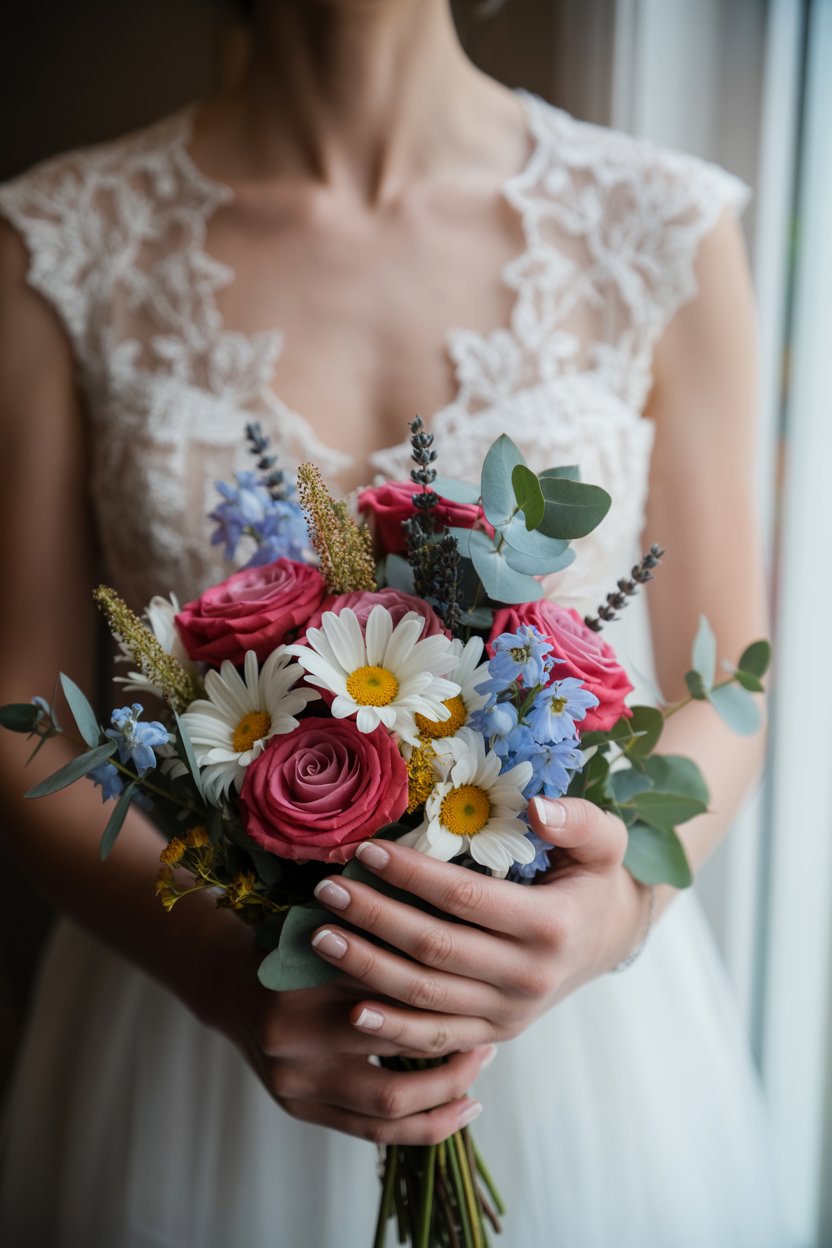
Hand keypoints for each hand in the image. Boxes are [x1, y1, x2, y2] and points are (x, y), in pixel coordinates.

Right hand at [189, 913, 493, 1144]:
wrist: (229, 985)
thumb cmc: (293, 940)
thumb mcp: (326, 915)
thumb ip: (377, 923)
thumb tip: (460, 913)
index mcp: (298, 972)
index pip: (386, 977)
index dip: (440, 975)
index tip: (481, 968)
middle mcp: (292, 1032)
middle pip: (393, 1037)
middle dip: (451, 1031)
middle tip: (493, 1019)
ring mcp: (294, 1079)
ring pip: (391, 1098)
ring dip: (448, 1084)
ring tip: (483, 1061)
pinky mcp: (299, 1109)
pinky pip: (375, 1131)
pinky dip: (427, 1124)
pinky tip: (465, 1107)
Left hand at [309, 797, 652, 1055]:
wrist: (608, 938)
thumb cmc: (594, 877)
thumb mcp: (604, 841)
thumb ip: (577, 820)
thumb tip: (537, 808)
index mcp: (550, 925)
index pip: (465, 898)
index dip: (412, 875)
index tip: (366, 850)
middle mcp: (529, 977)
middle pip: (434, 948)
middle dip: (374, 917)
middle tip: (328, 889)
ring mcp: (510, 1013)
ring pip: (426, 996)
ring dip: (367, 969)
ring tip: (320, 937)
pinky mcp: (495, 1033)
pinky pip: (436, 1038)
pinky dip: (392, 1029)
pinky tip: (351, 1010)